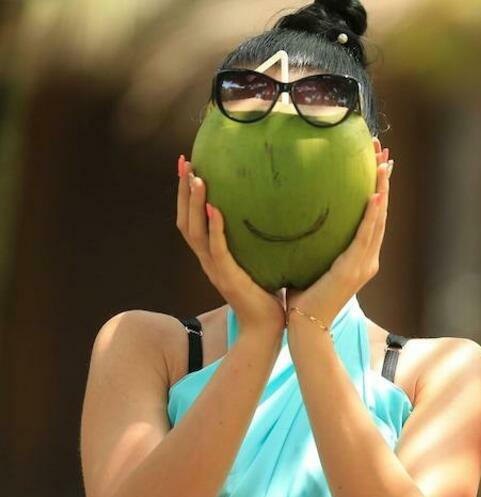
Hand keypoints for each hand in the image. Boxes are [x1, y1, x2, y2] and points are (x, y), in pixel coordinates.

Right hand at [176, 156, 284, 336]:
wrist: (267, 328)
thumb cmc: (268, 295)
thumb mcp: (260, 262)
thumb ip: (258, 241)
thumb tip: (276, 214)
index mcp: (212, 257)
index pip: (191, 220)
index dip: (185, 195)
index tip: (188, 167)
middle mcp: (208, 261)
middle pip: (185, 220)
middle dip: (181, 191)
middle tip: (184, 162)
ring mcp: (215, 269)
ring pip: (195, 232)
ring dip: (193, 204)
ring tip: (196, 178)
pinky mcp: (228, 277)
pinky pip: (218, 249)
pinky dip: (215, 228)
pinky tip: (215, 209)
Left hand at [286, 138, 391, 326]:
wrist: (306, 326)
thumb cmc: (303, 298)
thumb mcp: (310, 264)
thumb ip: (311, 244)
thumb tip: (295, 219)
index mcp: (360, 258)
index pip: (372, 218)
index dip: (378, 191)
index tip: (377, 166)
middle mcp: (367, 258)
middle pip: (381, 213)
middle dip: (384, 182)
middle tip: (386, 154)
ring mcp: (364, 263)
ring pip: (378, 220)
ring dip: (382, 190)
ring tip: (384, 165)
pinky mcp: (354, 268)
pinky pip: (366, 235)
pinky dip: (373, 214)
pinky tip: (376, 195)